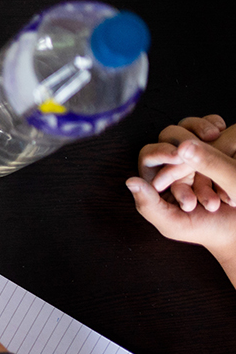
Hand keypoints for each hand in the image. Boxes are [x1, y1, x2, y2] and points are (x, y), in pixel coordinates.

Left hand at [127, 115, 235, 273]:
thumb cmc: (206, 228)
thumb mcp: (174, 223)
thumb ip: (149, 205)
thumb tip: (130, 181)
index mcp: (159, 179)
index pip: (149, 155)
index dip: (160, 152)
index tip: (177, 156)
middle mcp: (176, 163)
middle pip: (170, 136)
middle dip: (189, 153)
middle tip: (202, 166)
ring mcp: (198, 153)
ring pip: (192, 130)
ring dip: (207, 144)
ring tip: (219, 160)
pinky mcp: (220, 147)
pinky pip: (212, 125)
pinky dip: (218, 128)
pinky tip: (222, 136)